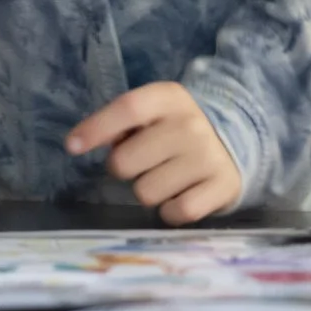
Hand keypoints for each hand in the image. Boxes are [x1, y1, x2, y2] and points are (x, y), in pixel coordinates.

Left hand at [67, 82, 242, 224]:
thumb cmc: (177, 127)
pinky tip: (180, 194)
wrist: (238, 140)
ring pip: (145, 192)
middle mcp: (190, 125)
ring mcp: (208, 158)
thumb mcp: (154, 112)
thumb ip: (122, 123)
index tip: (72, 146)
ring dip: (148, 190)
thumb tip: (83, 143)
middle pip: (125, 161)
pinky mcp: (223, 188)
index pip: (126, 109)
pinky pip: (175, 212)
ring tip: (165, 176)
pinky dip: (170, 211)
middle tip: (140, 163)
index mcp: (169, 98)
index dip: (95, 128)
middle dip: (123, 168)